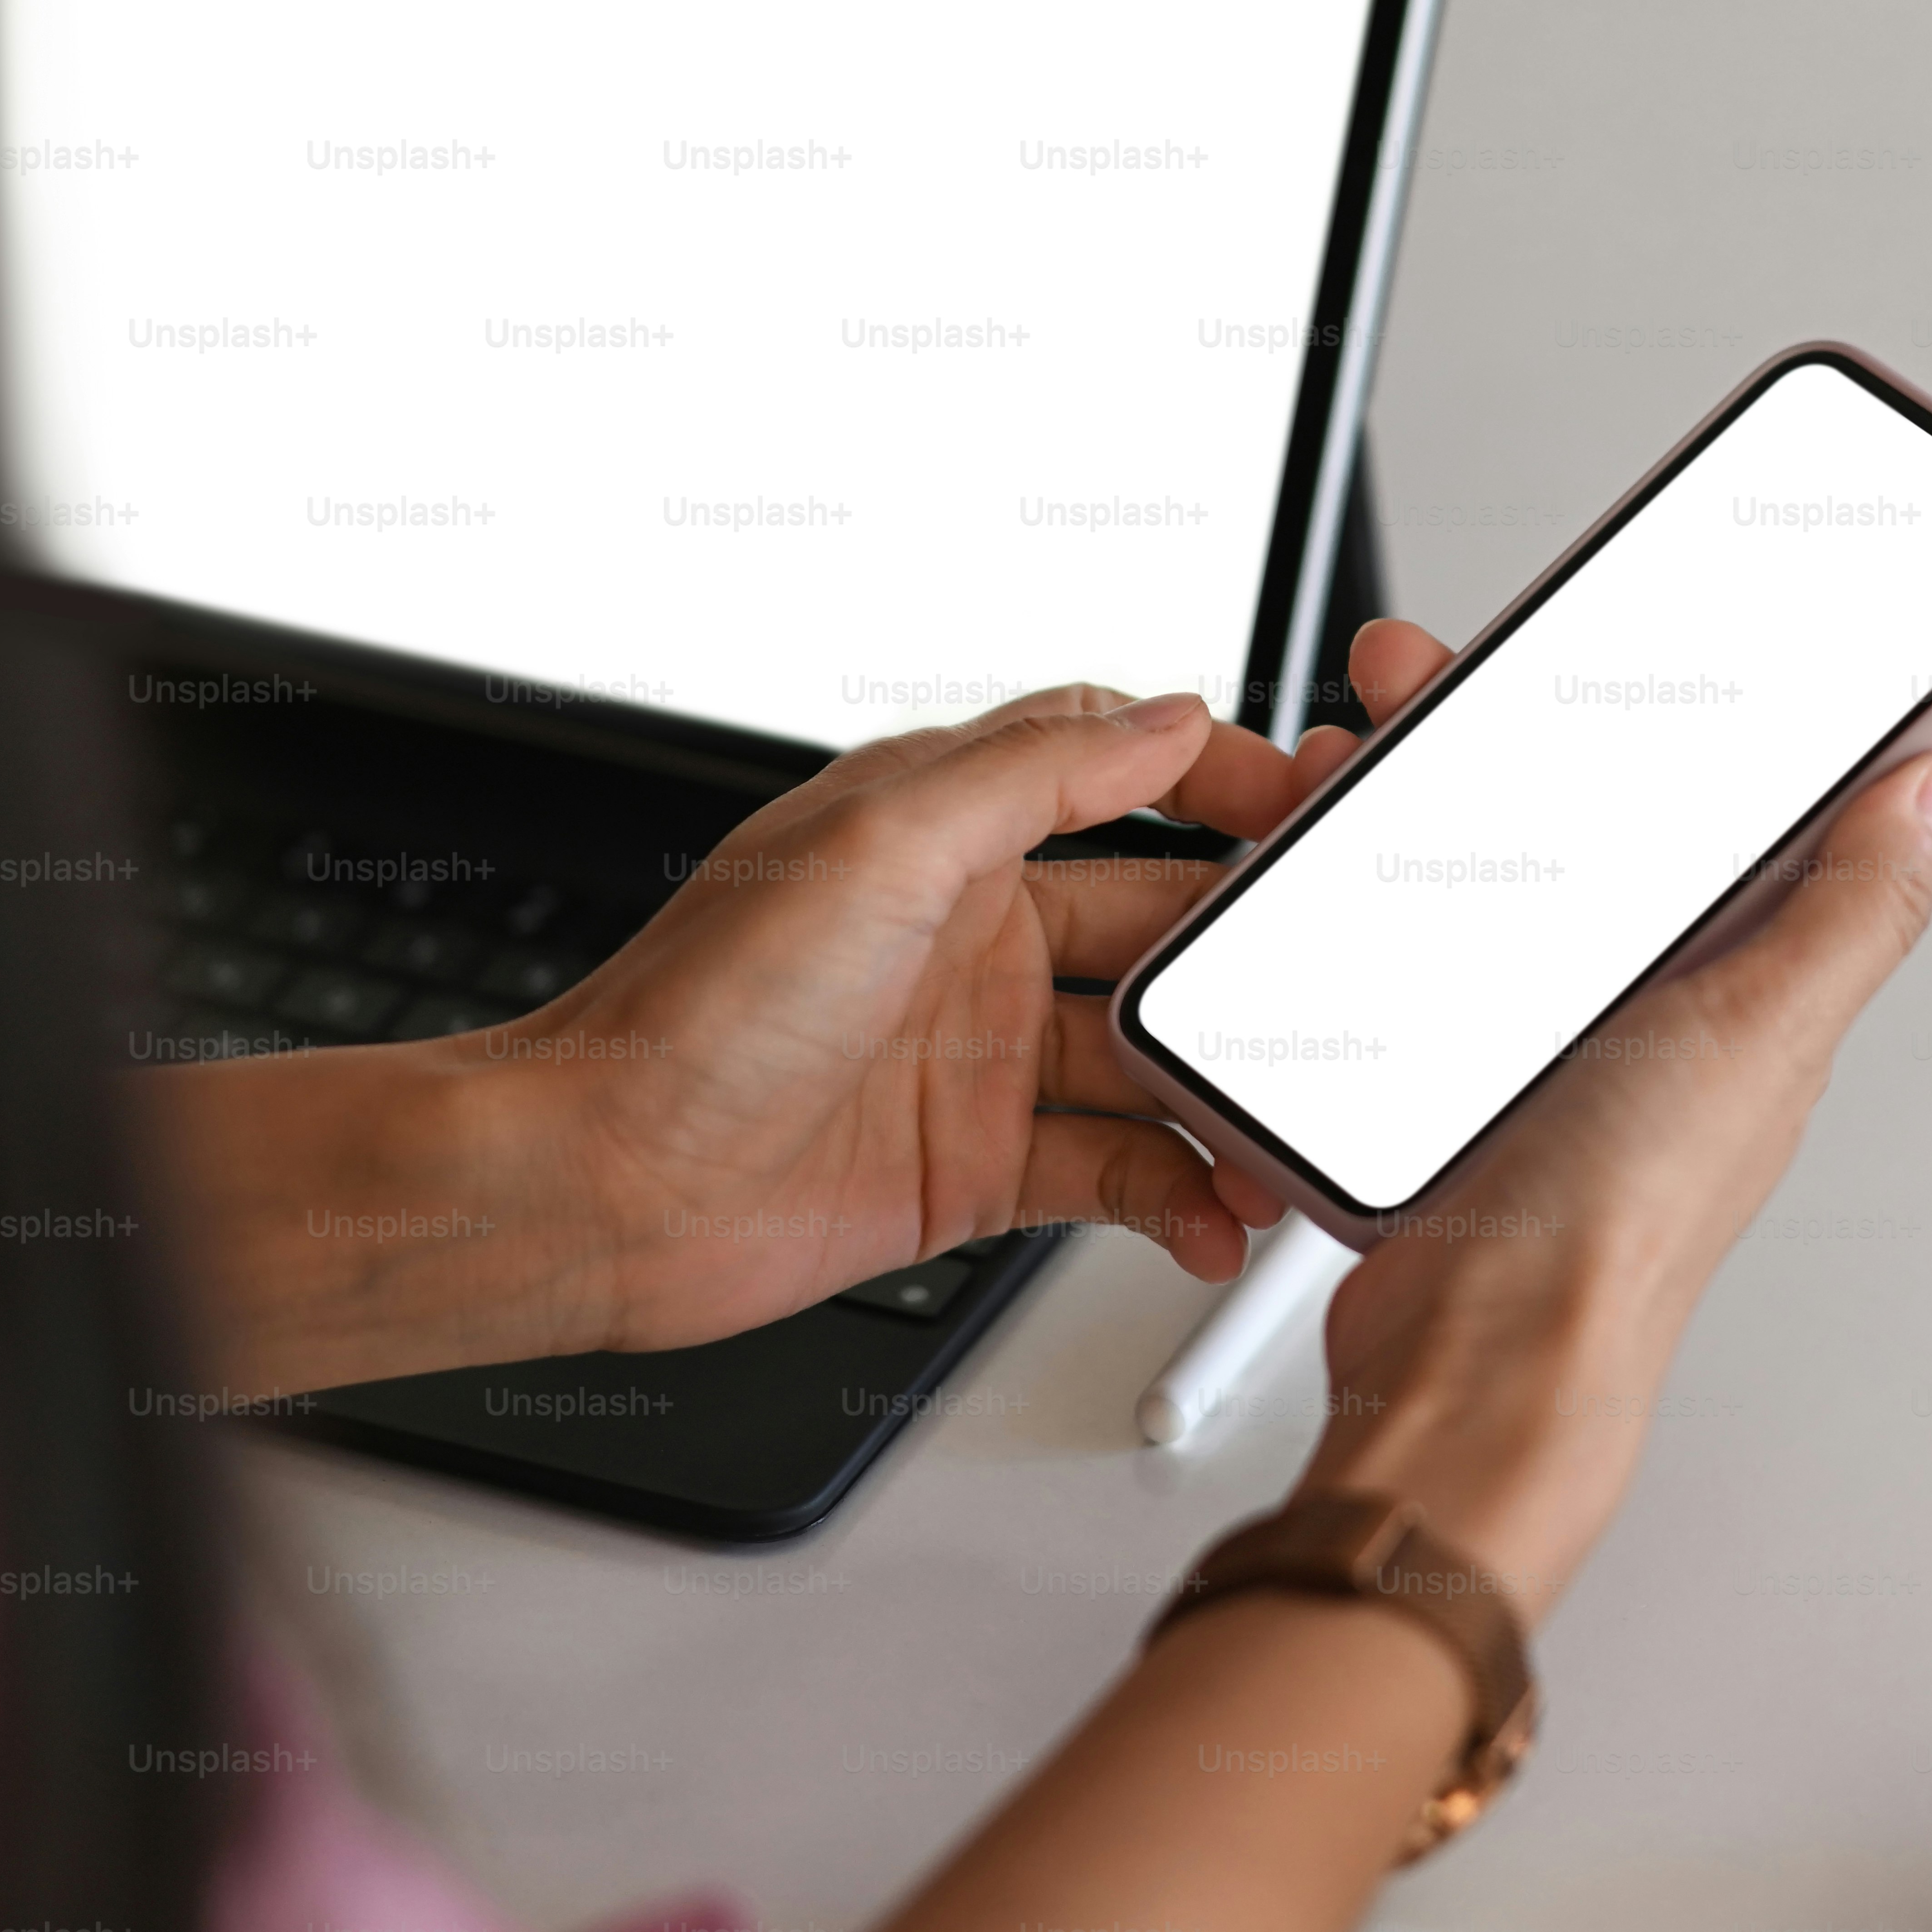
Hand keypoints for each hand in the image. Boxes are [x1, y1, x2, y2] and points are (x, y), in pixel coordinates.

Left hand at [147, 667, 1426, 1391]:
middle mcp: (972, 939)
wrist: (598, 1187)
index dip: (1222, 778)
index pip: (1119, 773)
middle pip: (1161, 926)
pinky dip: (1182, 1197)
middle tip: (1332, 981)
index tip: (1311, 801)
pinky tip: (1219, 1215)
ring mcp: (982, 1056)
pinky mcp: (980, 1166)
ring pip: (1153, 1061)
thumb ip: (1036, 771)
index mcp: (947, 835)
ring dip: (1228, 1094)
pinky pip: (1118, 1172)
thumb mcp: (879, 842)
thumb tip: (1166, 716)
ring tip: (1289, 1129)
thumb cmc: (693, 1013)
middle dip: (1250, 955)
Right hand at [1267, 627, 1931, 1612]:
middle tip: (1422, 678)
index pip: (1728, 805)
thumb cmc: (1617, 1224)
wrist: (1468, 1361)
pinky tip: (1321, 859)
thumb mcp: (1760, 1029)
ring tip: (1351, 759)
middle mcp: (1644, 997)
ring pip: (1476, 863)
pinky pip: (1402, 943)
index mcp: (1738, 975)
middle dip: (1500, 727)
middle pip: (1576, 813)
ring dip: (1412, 793)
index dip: (1681, 708)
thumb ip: (1855, 906)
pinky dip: (1357, 890)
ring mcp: (1534, 1030)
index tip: (1625, 628)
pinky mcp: (1440, 1066)